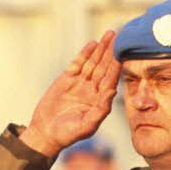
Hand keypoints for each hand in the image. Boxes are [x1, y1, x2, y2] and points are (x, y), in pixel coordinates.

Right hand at [21, 31, 120, 155]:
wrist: (45, 133)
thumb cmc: (68, 134)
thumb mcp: (87, 126)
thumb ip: (101, 109)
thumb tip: (112, 91)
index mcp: (100, 100)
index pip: (111, 79)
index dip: (117, 65)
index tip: (125, 52)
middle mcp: (92, 90)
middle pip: (104, 67)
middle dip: (111, 52)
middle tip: (119, 36)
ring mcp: (79, 83)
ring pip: (92, 63)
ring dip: (100, 49)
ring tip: (109, 35)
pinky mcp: (66, 79)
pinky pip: (78, 64)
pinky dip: (85, 54)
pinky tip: (92, 44)